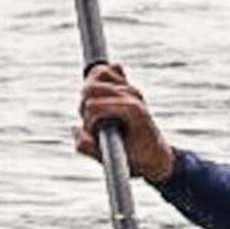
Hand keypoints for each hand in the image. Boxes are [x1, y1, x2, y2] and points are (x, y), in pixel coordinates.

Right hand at [71, 61, 174, 183]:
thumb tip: (74, 128)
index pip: (93, 106)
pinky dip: (99, 77)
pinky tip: (103, 94)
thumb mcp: (111, 159)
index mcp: (133, 111)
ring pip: (98, 73)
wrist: (155, 156)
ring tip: (96, 109)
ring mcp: (132, 89)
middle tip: (92, 122)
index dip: (89, 122)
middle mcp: (134, 95)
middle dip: (85, 105)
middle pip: (91, 87)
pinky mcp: (128, 85)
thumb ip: (88, 147)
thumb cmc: (136, 159)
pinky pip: (109, 68)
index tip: (95, 133)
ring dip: (91, 90)